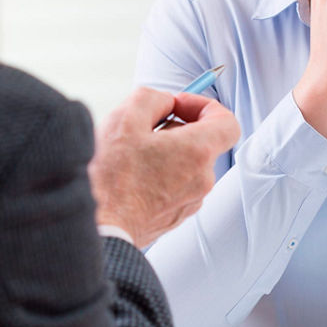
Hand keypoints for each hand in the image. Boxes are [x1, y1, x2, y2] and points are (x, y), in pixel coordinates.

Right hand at [89, 88, 239, 247]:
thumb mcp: (126, 118)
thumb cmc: (111, 177)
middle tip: (143, 129)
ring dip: (166, 153)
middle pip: (202, 141)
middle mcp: (202, 179)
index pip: (227, 122)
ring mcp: (191, 201)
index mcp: (198, 152)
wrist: (99, 228)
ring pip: (187, 164)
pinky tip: (132, 177)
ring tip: (132, 156)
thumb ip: (155, 98)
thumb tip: (165, 102)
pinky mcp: (176, 216)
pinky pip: (176, 185)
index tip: (177, 107)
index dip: (204, 106)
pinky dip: (160, 175)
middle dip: (175, 128)